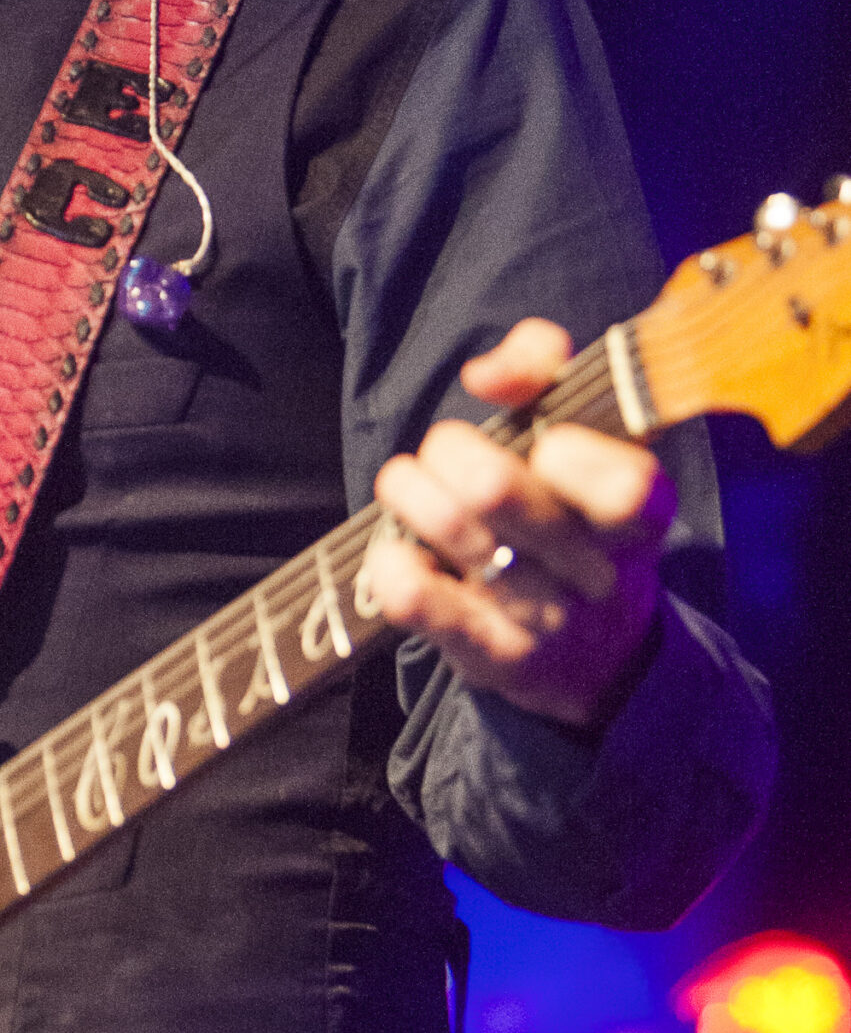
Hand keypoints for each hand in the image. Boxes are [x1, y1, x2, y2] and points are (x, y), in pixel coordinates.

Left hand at [364, 318, 675, 727]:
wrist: (599, 660)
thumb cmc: (577, 519)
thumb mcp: (589, 439)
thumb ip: (545, 371)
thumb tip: (486, 373)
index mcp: (640, 517)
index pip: (623, 487)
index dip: (570, 452)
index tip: (544, 441)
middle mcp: (598, 573)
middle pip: (497, 491)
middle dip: (450, 451)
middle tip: (445, 453)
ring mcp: (545, 620)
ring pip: (451, 532)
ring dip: (409, 492)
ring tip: (406, 486)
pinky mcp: (491, 657)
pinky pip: (417, 600)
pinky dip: (391, 562)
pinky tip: (398, 552)